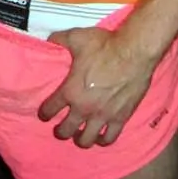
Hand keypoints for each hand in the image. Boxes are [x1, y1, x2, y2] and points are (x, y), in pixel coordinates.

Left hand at [39, 26, 156, 148]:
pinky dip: (103, 140)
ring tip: (79, 136)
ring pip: (86, 140)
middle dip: (60, 131)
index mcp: (70, 91)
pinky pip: (109, 138)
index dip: (44, 113)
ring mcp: (102, 116)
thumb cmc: (104, 46)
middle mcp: (84, 108)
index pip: (50, 109)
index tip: (44, 114)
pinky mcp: (120, 118)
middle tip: (60, 129)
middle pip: (65, 130)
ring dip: (79, 139)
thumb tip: (50, 41)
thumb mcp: (76, 37)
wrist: (133, 53)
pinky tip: (100, 138)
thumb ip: (60, 40)